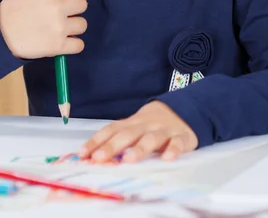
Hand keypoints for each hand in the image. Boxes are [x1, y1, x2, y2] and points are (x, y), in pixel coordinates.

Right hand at [0, 0, 87, 59]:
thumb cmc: (11, 9)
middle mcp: (57, 7)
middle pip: (82, 4)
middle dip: (74, 7)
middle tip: (63, 12)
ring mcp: (59, 27)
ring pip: (82, 24)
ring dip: (74, 26)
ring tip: (61, 28)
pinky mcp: (58, 46)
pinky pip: (79, 45)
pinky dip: (73, 45)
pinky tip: (63, 41)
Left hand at [78, 101, 197, 162]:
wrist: (185, 109)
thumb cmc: (154, 124)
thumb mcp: (136, 127)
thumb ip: (119, 139)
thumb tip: (92, 156)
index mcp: (132, 123)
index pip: (111, 129)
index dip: (96, 140)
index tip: (82, 153)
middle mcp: (146, 125)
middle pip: (127, 134)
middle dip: (112, 146)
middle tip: (99, 158)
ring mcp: (164, 130)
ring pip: (151, 139)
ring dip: (139, 148)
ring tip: (128, 159)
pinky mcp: (182, 137)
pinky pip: (177, 143)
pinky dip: (173, 150)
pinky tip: (167, 158)